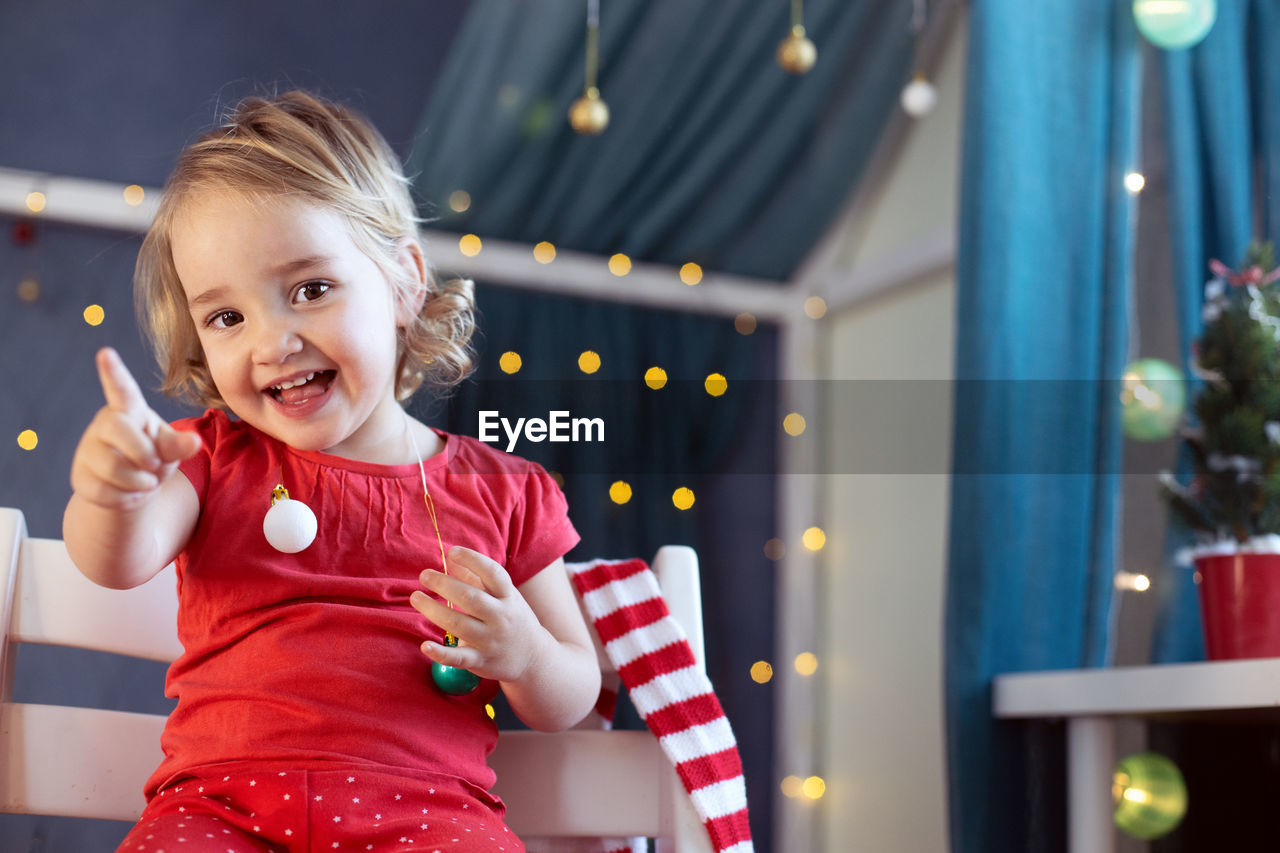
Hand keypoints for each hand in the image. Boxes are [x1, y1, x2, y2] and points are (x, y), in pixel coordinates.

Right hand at [69, 347, 201, 509]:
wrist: (133, 486)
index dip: (113, 372)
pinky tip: (132, 494)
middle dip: (144, 453)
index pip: (121, 389)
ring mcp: (88, 451)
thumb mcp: (170, 447)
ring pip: (112, 468)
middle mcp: (103, 425)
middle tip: (155, 464)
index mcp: (129, 410)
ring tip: (146, 480)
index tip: (106, 352)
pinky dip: (127, 499)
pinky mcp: (79, 477)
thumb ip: (180, 444)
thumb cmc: (153, 454)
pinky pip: (104, 492)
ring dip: (140, 481)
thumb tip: (194, 442)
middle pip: (119, 432)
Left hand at [409, 546, 548, 683]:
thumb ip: (476, 578)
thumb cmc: (512, 618)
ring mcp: (490, 640)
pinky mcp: (480, 661)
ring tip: (415, 597)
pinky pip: (458, 658)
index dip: (473, 560)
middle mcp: (500, 617)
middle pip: (471, 598)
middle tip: (424, 575)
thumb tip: (450, 558)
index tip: (452, 552)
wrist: (533, 657)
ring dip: (434, 610)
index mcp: (508, 597)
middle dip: (445, 585)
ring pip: (459, 624)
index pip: (492, 574)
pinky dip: (441, 653)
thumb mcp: (502, 596)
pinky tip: (425, 645)